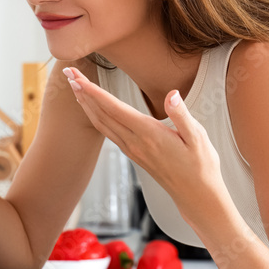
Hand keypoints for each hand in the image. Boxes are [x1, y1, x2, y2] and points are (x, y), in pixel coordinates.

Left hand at [62, 66, 228, 224]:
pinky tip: (93, 110)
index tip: (77, 76)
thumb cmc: (201, 165)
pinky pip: (108, 132)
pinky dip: (95, 117)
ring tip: (74, 87)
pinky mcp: (133, 154)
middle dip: (83, 92)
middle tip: (67, 72)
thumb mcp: (198, 138)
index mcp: (148, 134)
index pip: (114, 108)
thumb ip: (182, 115)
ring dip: (86, 104)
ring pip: (101, 124)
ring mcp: (132, 150)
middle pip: (101, 114)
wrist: (196, 195)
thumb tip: (172, 95)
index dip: (93, 91)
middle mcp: (135, 142)